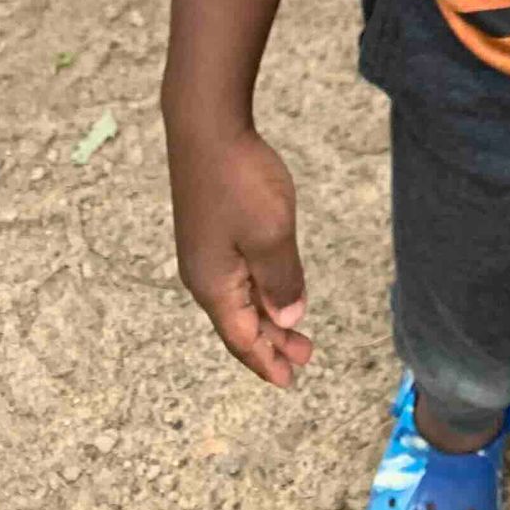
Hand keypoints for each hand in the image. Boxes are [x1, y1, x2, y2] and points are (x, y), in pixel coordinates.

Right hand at [167, 122, 312, 387]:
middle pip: (239, 323)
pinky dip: (260, 290)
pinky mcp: (213, 230)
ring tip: (296, 330)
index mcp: (214, 285)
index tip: (291, 381)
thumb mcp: (271, 236)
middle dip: (271, 343)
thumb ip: (281, 281)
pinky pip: (238, 275)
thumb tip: (287, 319)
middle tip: (306, 357)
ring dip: (268, 316)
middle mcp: (204, 275)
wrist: (207, 129)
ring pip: (240, 298)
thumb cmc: (239, 182)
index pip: (242, 339)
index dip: (266, 361)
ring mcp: (206, 252)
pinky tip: (276, 286)